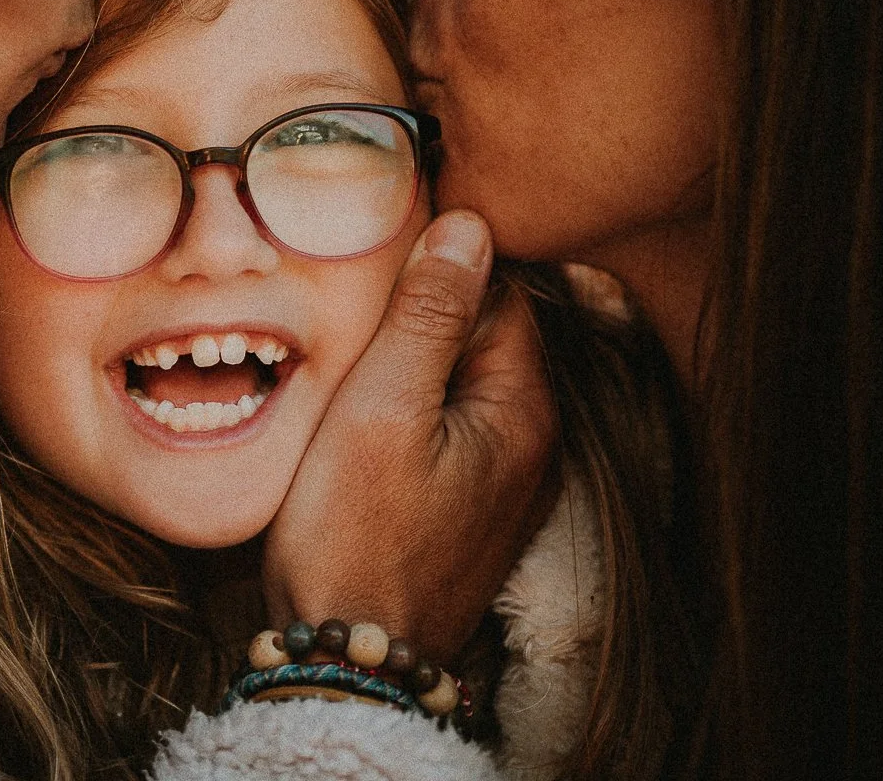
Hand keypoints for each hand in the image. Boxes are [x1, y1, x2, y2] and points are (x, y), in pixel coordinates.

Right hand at [262, 211, 560, 663]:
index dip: (440, 264)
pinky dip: (413, 409)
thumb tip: (469, 225)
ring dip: (415, 363)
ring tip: (352, 360)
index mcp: (526, 410)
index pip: (501, 292)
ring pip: (463, 384)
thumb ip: (428, 315)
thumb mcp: (382, 406)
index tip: (381, 255)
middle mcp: (534, 446)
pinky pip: (450, 429)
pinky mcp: (470, 512)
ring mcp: (505, 484)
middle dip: (425, 314)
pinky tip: (364, 417)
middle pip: (485, 337)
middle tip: (354, 308)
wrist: (348, 656)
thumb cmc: (356, 534)